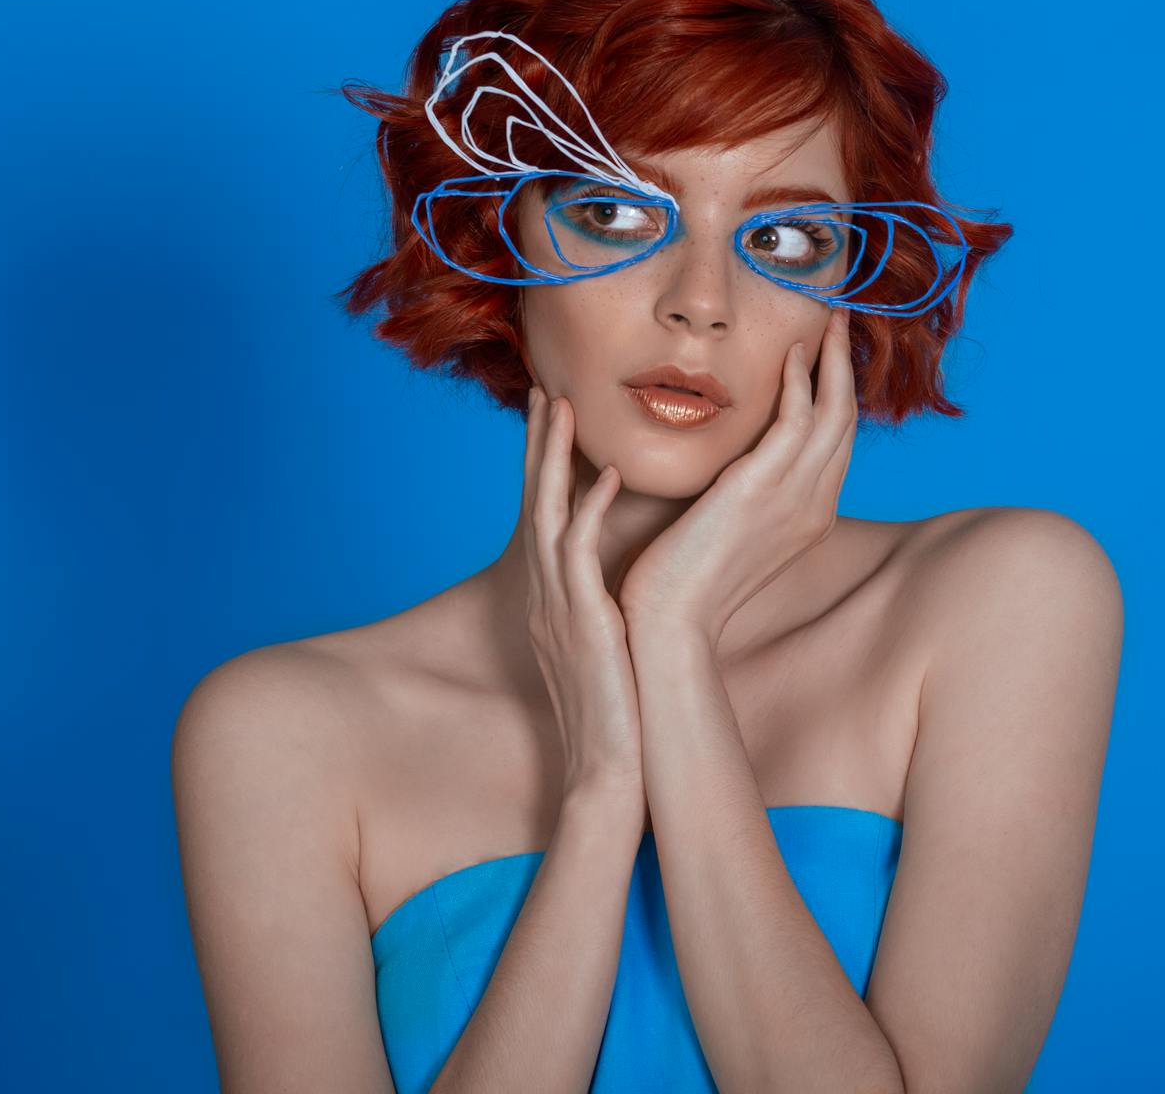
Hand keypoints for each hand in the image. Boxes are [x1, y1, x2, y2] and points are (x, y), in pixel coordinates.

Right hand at [520, 386, 643, 801]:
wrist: (607, 772)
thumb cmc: (617, 716)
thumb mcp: (608, 649)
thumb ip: (610, 610)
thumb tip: (630, 584)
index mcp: (553, 600)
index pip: (545, 517)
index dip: (547, 467)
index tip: (556, 418)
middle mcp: (545, 596)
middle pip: (534, 504)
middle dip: (539, 447)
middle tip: (547, 391)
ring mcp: (557, 607)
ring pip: (547, 514)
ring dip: (554, 460)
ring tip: (565, 408)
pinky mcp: (580, 621)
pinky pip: (577, 554)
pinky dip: (589, 510)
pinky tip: (606, 476)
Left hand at [617, 305, 858, 643]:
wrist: (669, 624)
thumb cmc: (684, 584)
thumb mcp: (728, 535)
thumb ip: (743, 498)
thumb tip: (732, 469)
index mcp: (809, 518)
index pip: (837, 443)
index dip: (837, 394)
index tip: (827, 355)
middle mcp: (813, 506)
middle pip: (847, 421)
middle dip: (846, 366)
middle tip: (840, 321)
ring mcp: (795, 499)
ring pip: (834, 413)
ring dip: (831, 360)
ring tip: (825, 320)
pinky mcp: (762, 489)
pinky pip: (798, 420)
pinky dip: (800, 381)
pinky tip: (791, 352)